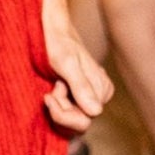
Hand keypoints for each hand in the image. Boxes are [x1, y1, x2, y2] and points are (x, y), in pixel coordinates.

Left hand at [42, 1, 110, 134]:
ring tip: (55, 85)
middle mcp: (100, 96)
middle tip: (53, 88)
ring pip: (73, 122)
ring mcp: (90, 96)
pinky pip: (69, 114)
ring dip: (59, 107)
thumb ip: (81, 86)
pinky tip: (55, 88)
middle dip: (61, 110)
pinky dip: (58, 105)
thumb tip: (96, 112)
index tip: (53, 91)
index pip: (84, 122)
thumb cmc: (58, 41)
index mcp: (102, 90)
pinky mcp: (80, 96)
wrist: (53, 29)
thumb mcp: (66, 62)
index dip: (63, 111)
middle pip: (79, 125)